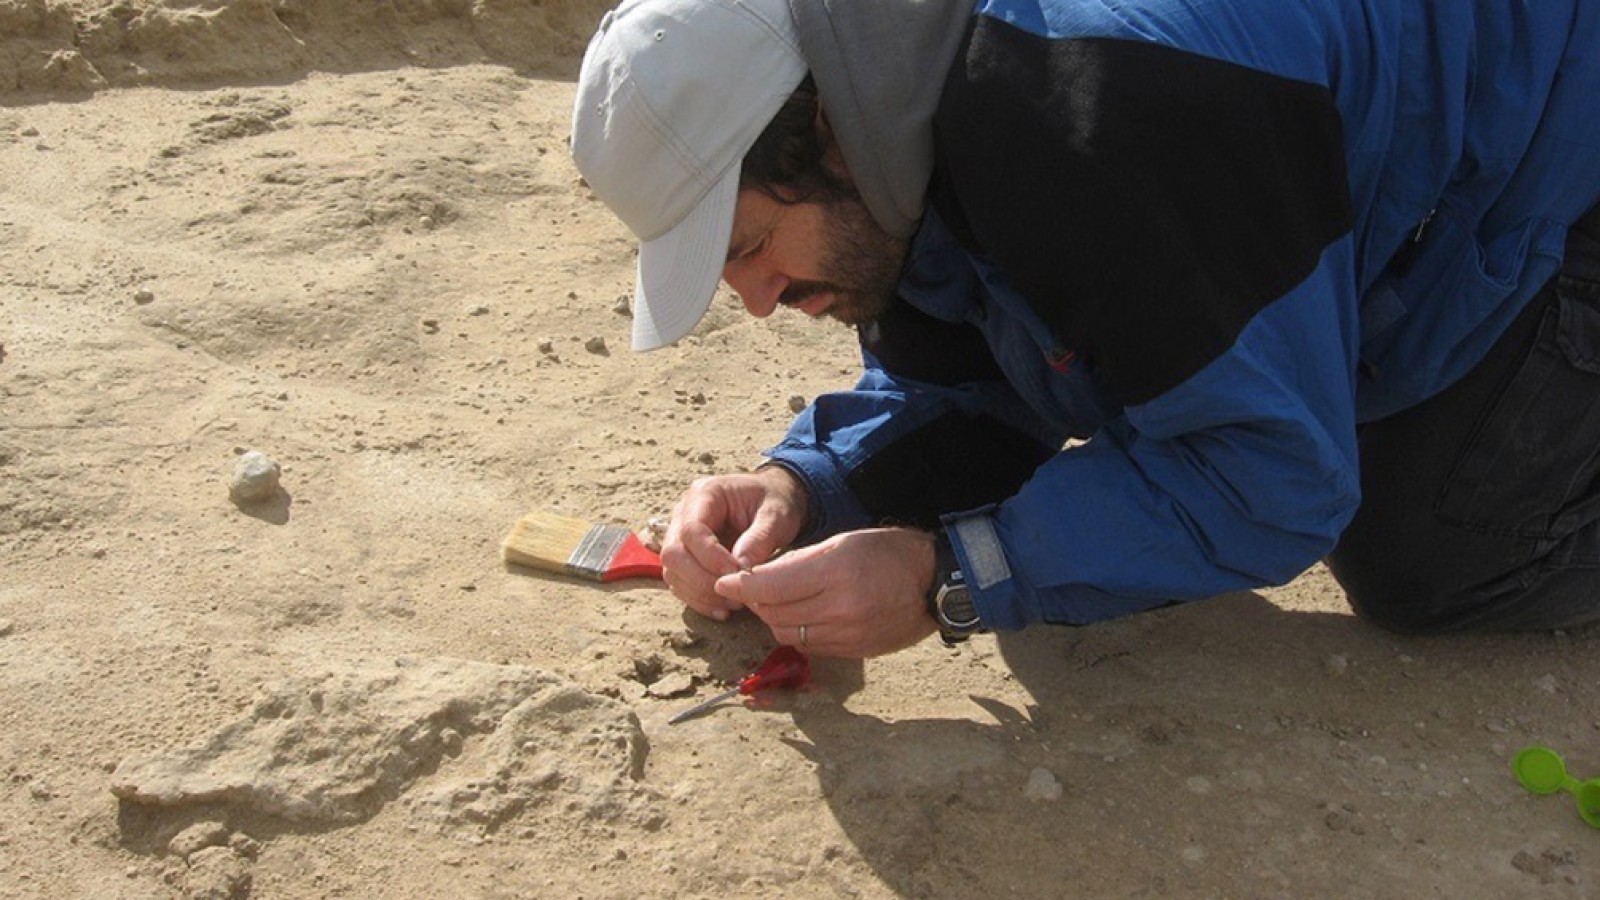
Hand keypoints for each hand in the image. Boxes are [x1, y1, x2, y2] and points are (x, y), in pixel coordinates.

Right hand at [659, 466, 810, 620]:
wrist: (772, 501)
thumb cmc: (774, 502)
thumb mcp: (776, 515)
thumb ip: (758, 539)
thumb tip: (740, 571)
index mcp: (704, 494)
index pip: (691, 529)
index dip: (710, 557)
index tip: (738, 573)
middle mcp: (683, 514)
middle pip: (673, 553)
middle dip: (701, 580)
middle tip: (735, 595)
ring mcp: (679, 536)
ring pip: (672, 571)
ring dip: (700, 594)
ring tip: (735, 604)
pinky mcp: (686, 558)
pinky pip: (680, 583)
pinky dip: (699, 600)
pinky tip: (724, 610)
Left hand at [713, 526, 938, 657]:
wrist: (933, 583)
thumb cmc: (887, 553)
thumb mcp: (842, 541)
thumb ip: (797, 561)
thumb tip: (755, 577)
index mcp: (837, 570)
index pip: (772, 586)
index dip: (743, 585)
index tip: (725, 581)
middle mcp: (841, 607)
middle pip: (775, 613)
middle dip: (756, 601)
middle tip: (752, 587)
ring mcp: (849, 634)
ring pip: (787, 633)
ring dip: (774, 618)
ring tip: (779, 601)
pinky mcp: (853, 652)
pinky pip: (808, 646)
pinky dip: (797, 631)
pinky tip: (803, 615)